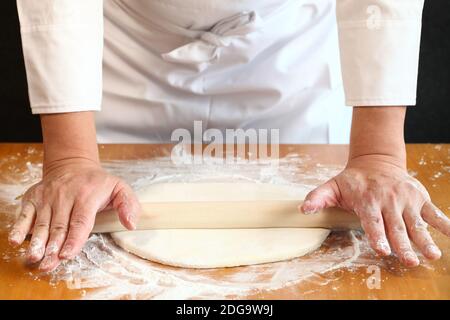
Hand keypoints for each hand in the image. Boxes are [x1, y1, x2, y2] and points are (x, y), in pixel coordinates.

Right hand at [8, 158, 139, 271]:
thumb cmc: (97, 182)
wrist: (73, 164)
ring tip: (33, 257)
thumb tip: (131, 224)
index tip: (68, 253)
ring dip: (37, 242)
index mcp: (86, 196)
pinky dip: (19, 227)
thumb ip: (129, 205)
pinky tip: (15, 240)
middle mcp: (65, 196)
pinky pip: (25, 214)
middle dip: (53, 247)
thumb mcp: (120, 188)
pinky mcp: (33, 198)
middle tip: (49, 264)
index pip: (80, 220)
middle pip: (59, 226)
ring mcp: (47, 197)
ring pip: (41, 223)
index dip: (74, 238)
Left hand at [300, 155, 449, 266]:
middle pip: (396, 227)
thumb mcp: (332, 187)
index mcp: (367, 200)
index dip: (377, 236)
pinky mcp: (419, 198)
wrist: (375, 162)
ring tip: (433, 254)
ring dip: (425, 239)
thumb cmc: (352, 180)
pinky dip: (444, 223)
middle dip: (403, 245)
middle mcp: (388, 200)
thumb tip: (303, 209)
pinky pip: (434, 212)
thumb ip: (318, 198)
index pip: (372, 221)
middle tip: (409, 260)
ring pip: (416, 223)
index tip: (382, 250)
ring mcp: (406, 199)